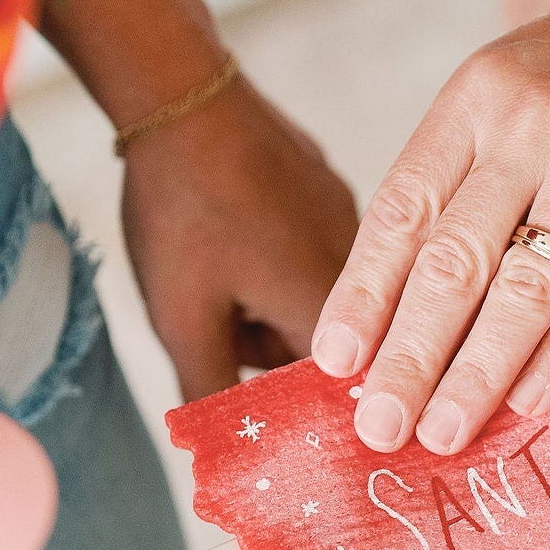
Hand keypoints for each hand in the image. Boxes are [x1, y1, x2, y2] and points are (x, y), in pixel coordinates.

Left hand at [120, 74, 356, 398]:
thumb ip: (212, 392)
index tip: (274, 429)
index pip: (342, 396)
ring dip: (271, 306)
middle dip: (274, 353)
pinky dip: (276, 259)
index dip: (303, 418)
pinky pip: (314, 252)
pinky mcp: (332, 190)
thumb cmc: (183, 211)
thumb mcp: (184, 318)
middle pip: (331, 349)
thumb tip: (225, 454)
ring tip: (213, 269)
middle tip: (214, 321)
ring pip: (320, 300)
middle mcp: (367, 268)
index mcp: (335, 309)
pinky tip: (230, 231)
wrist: (183, 96)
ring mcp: (351, 222)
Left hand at [312, 0, 549, 453]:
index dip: (364, 291)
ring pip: (524, 284)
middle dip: (408, 355)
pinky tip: (529, 401)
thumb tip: (409, 294)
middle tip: (378, 426)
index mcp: (477, 95)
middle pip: (453, 259)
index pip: (402, 207)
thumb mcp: (523, 83)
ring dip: (476, 372)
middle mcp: (530, 120)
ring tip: (443, 434)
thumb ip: (473, 166)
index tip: (334, 362)